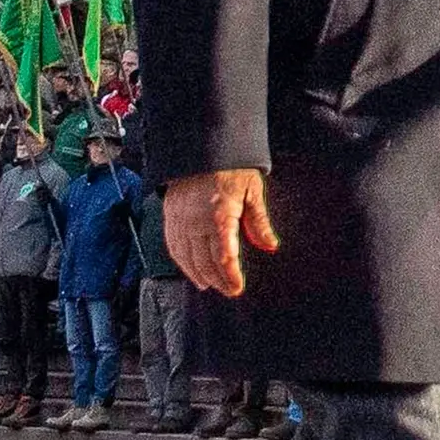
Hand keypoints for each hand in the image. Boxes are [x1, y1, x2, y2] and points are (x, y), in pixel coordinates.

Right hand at [166, 169, 278, 296]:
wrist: (201, 148)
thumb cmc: (229, 167)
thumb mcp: (252, 190)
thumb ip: (259, 221)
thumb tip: (269, 245)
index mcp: (219, 216)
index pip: (224, 256)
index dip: (230, 276)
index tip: (237, 288)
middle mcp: (196, 222)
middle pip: (204, 262)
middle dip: (217, 280)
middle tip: (228, 290)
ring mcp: (180, 220)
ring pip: (186, 257)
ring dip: (198, 274)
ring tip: (210, 285)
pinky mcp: (170, 217)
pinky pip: (173, 246)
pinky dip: (181, 262)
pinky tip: (190, 269)